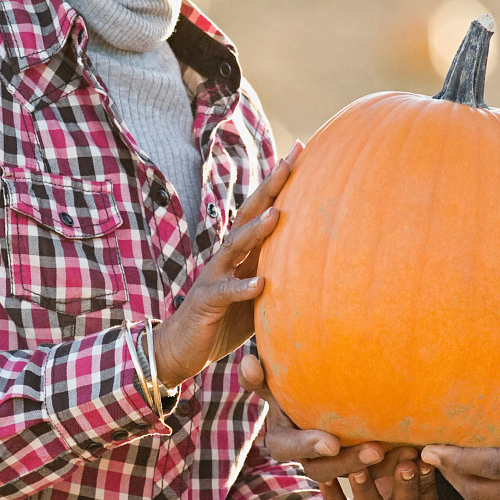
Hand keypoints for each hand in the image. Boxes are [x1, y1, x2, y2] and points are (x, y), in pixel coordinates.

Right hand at [151, 143, 300, 387]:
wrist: (181, 348)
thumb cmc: (223, 322)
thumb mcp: (256, 297)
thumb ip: (278, 279)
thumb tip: (319, 270)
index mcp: (241, 254)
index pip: (262, 211)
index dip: (280, 183)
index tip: (301, 152)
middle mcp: (226, 257)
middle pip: (248, 216)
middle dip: (269, 188)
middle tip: (290, 161)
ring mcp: (213, 277)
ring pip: (235, 247)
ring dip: (255, 230)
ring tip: (277, 215)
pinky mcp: (205, 302)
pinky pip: (225, 293)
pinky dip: (243, 288)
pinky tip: (261, 283)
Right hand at [239, 351, 389, 481]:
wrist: (335, 396)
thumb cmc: (297, 386)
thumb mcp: (278, 382)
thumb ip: (262, 376)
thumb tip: (248, 361)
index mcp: (283, 437)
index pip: (286, 448)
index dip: (308, 446)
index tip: (331, 442)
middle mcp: (307, 457)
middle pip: (322, 470)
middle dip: (348, 462)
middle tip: (375, 449)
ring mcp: (334, 468)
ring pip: (353, 478)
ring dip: (378, 469)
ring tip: (403, 453)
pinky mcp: (361, 472)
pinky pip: (377, 478)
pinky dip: (397, 468)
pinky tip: (419, 454)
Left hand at [322, 444, 436, 499]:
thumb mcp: (398, 492)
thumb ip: (403, 467)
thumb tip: (408, 436)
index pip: (427, 495)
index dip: (426, 478)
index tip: (425, 456)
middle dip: (406, 485)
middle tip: (405, 463)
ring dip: (365, 488)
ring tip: (358, 468)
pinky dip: (333, 495)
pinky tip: (325, 478)